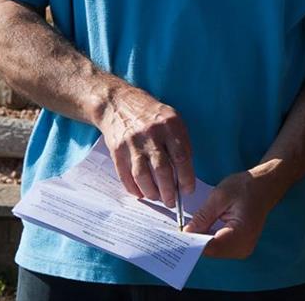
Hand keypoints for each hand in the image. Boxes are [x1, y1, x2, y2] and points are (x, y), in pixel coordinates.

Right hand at [98, 83, 193, 206]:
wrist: (118, 103)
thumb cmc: (152, 114)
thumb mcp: (173, 119)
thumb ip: (180, 143)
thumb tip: (184, 174)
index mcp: (170, 125)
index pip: (181, 157)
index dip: (186, 177)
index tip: (188, 190)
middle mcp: (151, 133)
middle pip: (162, 169)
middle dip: (168, 190)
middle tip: (171, 201)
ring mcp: (132, 142)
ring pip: (142, 175)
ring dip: (151, 192)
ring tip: (157, 198)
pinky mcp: (117, 149)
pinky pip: (125, 175)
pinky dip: (133, 188)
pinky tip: (140, 193)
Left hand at [185, 169, 276, 258]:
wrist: (265, 186)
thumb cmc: (245, 187)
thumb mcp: (220, 196)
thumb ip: (203, 216)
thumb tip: (185, 233)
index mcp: (241, 234)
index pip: (210, 247)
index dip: (191, 242)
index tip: (175, 236)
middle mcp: (243, 247)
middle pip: (211, 251)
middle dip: (194, 241)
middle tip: (177, 231)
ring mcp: (242, 249)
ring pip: (213, 251)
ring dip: (200, 241)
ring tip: (188, 228)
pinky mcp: (240, 247)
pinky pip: (219, 247)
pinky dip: (208, 239)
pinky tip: (200, 229)